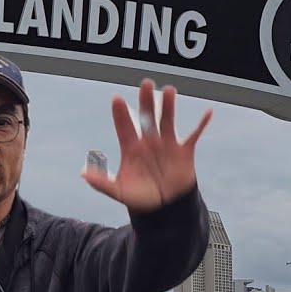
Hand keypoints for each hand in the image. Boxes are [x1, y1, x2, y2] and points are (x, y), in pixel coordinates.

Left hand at [82, 79, 210, 213]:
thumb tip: (83, 173)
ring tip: (169, 91)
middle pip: (147, 117)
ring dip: (168, 106)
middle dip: (146, 101)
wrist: (163, 207)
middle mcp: (149, 141)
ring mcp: (167, 144)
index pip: (124, 126)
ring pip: (167, 120)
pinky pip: (194, 135)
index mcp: (131, 148)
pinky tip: (207, 112)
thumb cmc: (140, 197)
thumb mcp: (118, 191)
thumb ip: (101, 182)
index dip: (120, 113)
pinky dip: (201, 124)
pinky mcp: (184, 151)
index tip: (116, 99)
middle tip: (145, 84)